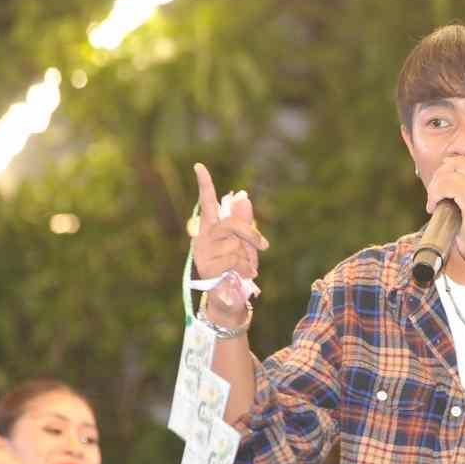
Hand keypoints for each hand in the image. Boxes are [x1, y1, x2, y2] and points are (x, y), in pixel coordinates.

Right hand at [192, 163, 266, 320]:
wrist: (229, 297)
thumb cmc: (237, 267)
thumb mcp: (245, 243)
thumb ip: (244, 222)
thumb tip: (243, 196)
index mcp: (211, 226)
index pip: (207, 202)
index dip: (204, 185)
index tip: (199, 166)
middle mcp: (203, 236)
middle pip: (229, 224)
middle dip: (249, 233)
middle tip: (265, 246)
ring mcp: (202, 251)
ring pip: (233, 244)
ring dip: (246, 257)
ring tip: (243, 268)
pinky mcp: (206, 266)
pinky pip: (233, 260)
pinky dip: (243, 268)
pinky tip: (240, 276)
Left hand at [424, 155, 464, 273]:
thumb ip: (463, 194)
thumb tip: (441, 181)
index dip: (451, 168)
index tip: (440, 184)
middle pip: (457, 162)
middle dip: (439, 175)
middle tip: (433, 196)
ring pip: (448, 173)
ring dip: (435, 187)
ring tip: (433, 203)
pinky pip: (446, 184)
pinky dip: (434, 194)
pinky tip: (433, 207)